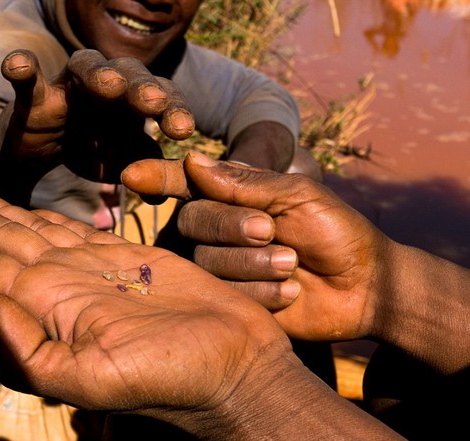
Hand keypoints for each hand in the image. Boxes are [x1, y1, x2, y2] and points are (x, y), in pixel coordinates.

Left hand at [0, 185, 291, 436]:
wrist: (232, 368)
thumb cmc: (173, 380)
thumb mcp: (93, 381)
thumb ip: (30, 352)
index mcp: (47, 310)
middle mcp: (62, 287)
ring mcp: (94, 272)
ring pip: (33, 232)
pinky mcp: (130, 259)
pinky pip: (77, 232)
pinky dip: (49, 218)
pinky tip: (29, 212)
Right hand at [1, 49, 193, 182]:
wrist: (41, 152)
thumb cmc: (91, 150)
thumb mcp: (122, 163)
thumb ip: (146, 171)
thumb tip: (161, 197)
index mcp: (134, 100)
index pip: (161, 95)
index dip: (174, 109)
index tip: (184, 131)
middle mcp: (105, 84)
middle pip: (128, 73)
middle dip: (143, 88)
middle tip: (154, 103)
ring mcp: (68, 86)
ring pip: (85, 65)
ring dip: (98, 74)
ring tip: (110, 86)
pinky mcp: (34, 97)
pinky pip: (27, 78)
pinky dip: (22, 67)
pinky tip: (16, 64)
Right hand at [122, 151, 390, 341]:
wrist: (363, 286)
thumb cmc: (335, 230)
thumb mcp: (297, 195)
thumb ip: (244, 183)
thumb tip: (192, 159)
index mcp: (232, 196)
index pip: (184, 184)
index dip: (157, 177)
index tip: (132, 175)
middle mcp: (217, 231)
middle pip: (192, 221)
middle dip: (232, 226)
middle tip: (273, 231)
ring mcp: (221, 268)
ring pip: (206, 262)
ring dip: (255, 263)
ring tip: (293, 266)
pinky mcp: (231, 302)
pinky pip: (225, 295)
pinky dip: (263, 291)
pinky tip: (289, 292)